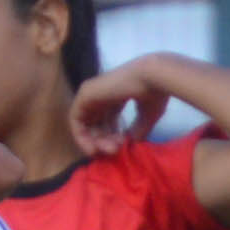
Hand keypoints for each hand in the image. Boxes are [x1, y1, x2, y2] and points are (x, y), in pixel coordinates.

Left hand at [64, 55, 186, 156]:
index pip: (107, 121)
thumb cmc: (154, 94)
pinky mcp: (84, 94)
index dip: (112, 137)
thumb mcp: (147, 116)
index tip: (121, 147)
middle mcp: (102, 94)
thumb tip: (131, 143)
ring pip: (85, 125)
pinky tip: (93, 148)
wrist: (153, 78)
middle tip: (115, 151)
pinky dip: (81, 137)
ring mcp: (92, 93)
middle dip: (104, 142)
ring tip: (110, 149)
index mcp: (116, 95)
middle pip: (96, 125)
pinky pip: (75, 120)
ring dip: (95, 142)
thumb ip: (138, 130)